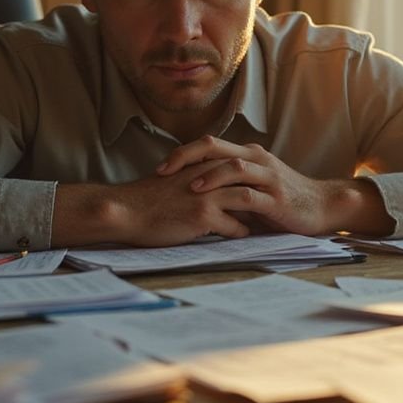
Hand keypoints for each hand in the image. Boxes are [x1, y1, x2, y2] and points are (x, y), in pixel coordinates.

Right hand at [52, 157, 279, 246]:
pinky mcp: (204, 216)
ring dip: (259, 214)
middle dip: (264, 193)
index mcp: (202, 164)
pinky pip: (235, 227)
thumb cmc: (147, 199)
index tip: (264, 190)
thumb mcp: (176, 179)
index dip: (254, 178)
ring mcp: (208, 195)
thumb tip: (214, 187)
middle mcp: (208, 176)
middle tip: (276, 207)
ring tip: (266, 224)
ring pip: (248, 201)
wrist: (127, 211)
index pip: (239, 166)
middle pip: (249, 180)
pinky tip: (242, 238)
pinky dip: (242, 233)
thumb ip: (198, 178)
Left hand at [156, 136, 380, 235]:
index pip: (209, 145)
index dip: (182, 153)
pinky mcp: (277, 197)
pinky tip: (217, 208)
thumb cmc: (283, 200)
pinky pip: (251, 194)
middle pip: (215, 147)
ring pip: (234, 167)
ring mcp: (268, 176)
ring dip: (209, 176)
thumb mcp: (252, 189)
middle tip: (162, 171)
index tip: (160, 168)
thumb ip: (227, 187)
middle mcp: (256, 159)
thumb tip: (192, 196)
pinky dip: (231, 199)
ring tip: (189, 187)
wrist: (322, 205)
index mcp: (247, 155)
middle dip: (186, 157)